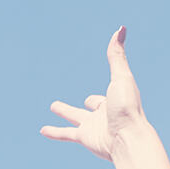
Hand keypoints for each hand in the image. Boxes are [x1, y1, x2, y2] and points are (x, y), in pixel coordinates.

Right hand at [40, 28, 145, 162]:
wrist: (126, 138)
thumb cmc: (127, 107)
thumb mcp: (120, 77)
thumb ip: (116, 56)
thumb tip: (119, 30)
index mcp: (114, 100)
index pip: (104, 98)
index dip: (99, 99)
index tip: (93, 100)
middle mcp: (104, 114)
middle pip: (93, 107)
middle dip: (91, 104)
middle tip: (87, 102)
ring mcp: (93, 127)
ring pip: (74, 118)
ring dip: (64, 113)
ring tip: (53, 107)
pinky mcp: (83, 137)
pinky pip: (65, 134)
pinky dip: (54, 132)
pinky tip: (43, 130)